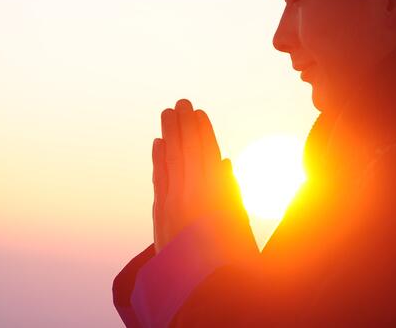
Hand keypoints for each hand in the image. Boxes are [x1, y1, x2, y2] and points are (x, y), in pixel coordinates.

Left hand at [151, 99, 248, 253]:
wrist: (203, 293)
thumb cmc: (231, 260)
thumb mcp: (239, 223)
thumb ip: (230, 190)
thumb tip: (222, 161)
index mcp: (216, 195)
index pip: (205, 153)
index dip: (201, 131)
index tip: (197, 112)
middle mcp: (191, 195)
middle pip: (184, 152)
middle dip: (182, 126)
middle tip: (178, 103)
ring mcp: (172, 205)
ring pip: (169, 161)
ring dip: (168, 136)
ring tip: (166, 114)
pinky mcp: (160, 216)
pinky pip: (159, 180)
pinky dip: (158, 160)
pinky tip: (157, 144)